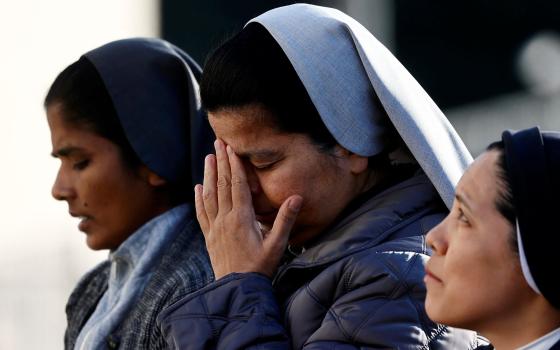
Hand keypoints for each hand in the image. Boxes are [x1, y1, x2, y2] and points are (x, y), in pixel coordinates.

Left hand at [195, 139, 302, 278]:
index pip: (237, 185)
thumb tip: (296, 197)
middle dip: (221, 162)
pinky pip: (202, 214)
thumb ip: (285, 220)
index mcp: (242, 219)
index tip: (232, 148)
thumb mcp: (277, 245)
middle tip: (218, 142)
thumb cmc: (260, 268)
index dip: (234, 165)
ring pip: (209, 196)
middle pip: (222, 185)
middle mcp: (225, 220)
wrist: (237, 289)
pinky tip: (198, 188)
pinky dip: (199, 199)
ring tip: (208, 158)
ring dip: (209, 175)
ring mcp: (215, 228)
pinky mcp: (209, 237)